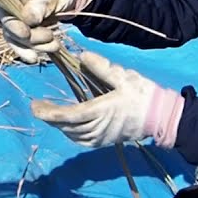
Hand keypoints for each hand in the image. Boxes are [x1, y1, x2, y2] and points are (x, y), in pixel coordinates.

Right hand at [0, 0, 87, 63]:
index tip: (26, 34)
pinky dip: (36, 50)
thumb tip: (28, 19)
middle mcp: (10, 9)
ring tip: (55, 45)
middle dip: (30, 38)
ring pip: (18, 41)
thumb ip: (40, 6)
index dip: (13, 25)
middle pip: (10, 30)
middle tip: (50, 36)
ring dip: (36, 47)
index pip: (5, 12)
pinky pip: (26, 45)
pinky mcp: (26, 33)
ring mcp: (17, 22)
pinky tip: (46, 54)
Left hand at [31, 51, 183, 147]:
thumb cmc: (143, 95)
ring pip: (72, 135)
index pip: (69, 116)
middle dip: (50, 118)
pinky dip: (70, 132)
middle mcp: (98, 128)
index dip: (49, 113)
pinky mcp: (105, 141)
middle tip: (37, 106)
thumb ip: (101, 67)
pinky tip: (67, 124)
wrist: (162, 117)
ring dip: (59, 126)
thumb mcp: (123, 76)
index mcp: (101, 112)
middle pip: (67, 127)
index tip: (35, 106)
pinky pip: (82, 140)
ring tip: (49, 113)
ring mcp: (102, 137)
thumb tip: (82, 56)